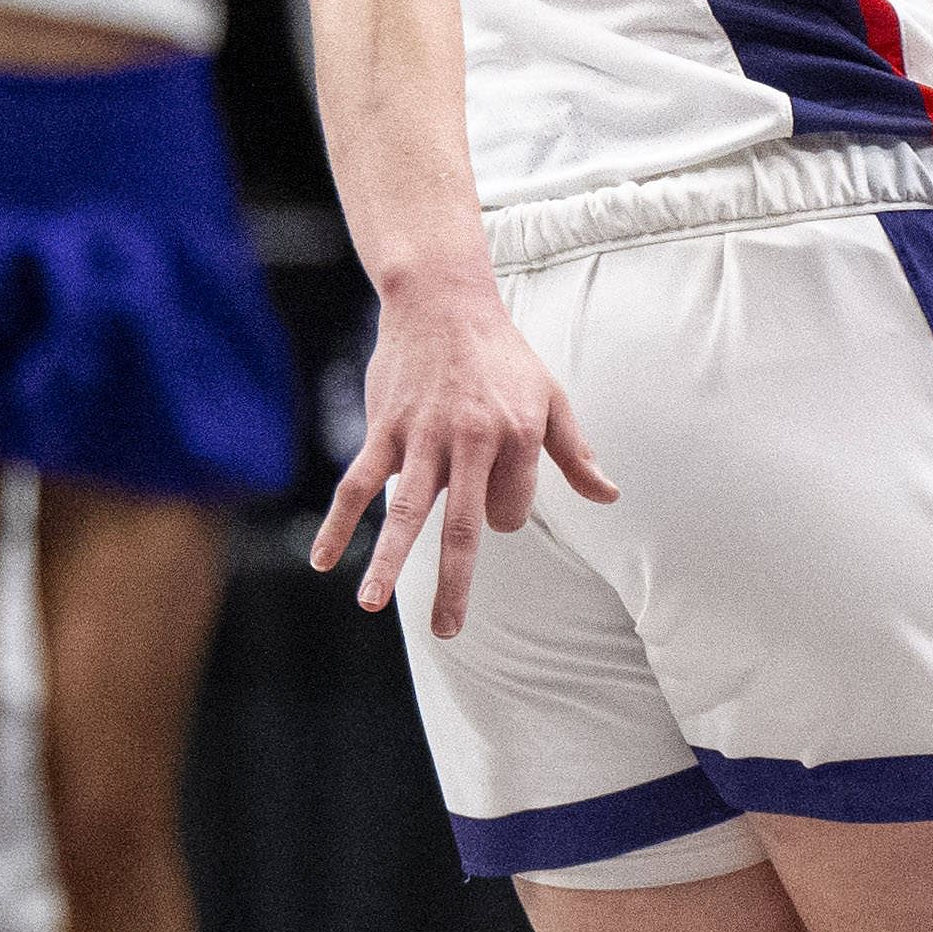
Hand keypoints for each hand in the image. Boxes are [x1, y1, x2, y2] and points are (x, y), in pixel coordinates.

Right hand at [308, 268, 615, 638]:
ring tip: (372, 605)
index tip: (490, 504)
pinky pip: (358, 482)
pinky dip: (339, 521)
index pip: (509, 509)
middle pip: (461, 525)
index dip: (502, 516)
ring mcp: (423, 436)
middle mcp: (470, 441)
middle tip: (447, 630)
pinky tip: (324, 558)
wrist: (443, 301)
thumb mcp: (551, 397)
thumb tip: (608, 497)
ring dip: (387, 560)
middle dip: (453, 583)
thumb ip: (575, 453)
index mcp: (516, 437)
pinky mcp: (385, 429)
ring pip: (405, 510)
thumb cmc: (503, 355)